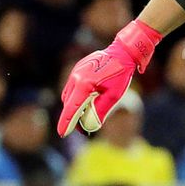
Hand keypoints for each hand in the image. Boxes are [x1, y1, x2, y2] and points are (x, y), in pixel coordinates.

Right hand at [57, 20, 162, 135]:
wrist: (122, 52)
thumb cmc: (120, 74)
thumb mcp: (113, 96)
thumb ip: (99, 111)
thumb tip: (90, 126)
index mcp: (84, 84)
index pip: (72, 108)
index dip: (66, 122)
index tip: (61, 133)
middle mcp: (76, 77)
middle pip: (68, 103)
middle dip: (72, 116)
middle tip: (82, 129)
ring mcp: (75, 72)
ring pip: (69, 95)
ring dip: (73, 106)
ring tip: (85, 115)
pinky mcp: (78, 68)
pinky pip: (72, 86)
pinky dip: (76, 96)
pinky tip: (86, 100)